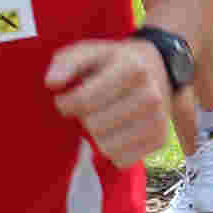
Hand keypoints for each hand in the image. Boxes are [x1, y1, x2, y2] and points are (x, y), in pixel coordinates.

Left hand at [46, 37, 171, 167]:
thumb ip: (66, 62)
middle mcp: (150, 96)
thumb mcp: (90, 51)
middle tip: (90, 107)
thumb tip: (52, 83)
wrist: (159, 68)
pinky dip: (113, 149)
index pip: (84, 101)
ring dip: (97, 136)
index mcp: (132, 69)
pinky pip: (121, 160)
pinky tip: (117, 130)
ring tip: (104, 117)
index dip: (65, 103)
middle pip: (95, 126)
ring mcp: (159, 120)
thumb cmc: (115, 62)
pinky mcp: (160, 140)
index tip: (66, 99)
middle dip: (84, 118)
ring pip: (107, 147)